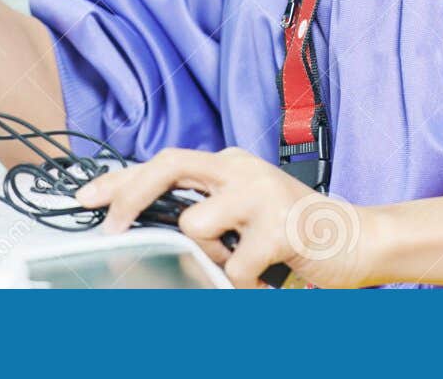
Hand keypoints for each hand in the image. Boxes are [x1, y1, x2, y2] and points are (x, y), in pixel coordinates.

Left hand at [75, 147, 375, 288]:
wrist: (356, 238)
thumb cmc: (292, 229)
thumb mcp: (241, 212)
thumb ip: (201, 211)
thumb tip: (145, 223)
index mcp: (228, 164)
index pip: (163, 161)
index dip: (120, 179)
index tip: (86, 198)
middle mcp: (241, 169)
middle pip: (169, 165)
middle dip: (131, 196)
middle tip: (111, 227)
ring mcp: (261, 194)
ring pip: (195, 225)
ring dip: (208, 257)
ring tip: (239, 262)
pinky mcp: (280, 225)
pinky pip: (234, 266)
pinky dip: (243, 282)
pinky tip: (266, 274)